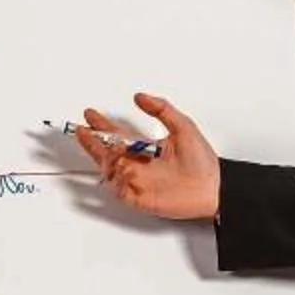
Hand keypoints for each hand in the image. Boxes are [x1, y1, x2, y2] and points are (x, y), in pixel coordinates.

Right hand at [72, 94, 221, 220]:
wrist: (213, 188)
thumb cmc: (202, 162)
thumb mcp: (184, 126)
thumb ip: (162, 109)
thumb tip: (141, 96)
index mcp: (146, 148)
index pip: (118, 134)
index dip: (102, 124)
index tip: (90, 114)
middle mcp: (139, 164)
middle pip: (107, 151)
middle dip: (92, 141)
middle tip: (80, 130)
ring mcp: (137, 181)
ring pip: (110, 170)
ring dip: (104, 158)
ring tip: (105, 148)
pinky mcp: (139, 198)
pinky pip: (119, 191)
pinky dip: (114, 181)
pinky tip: (117, 170)